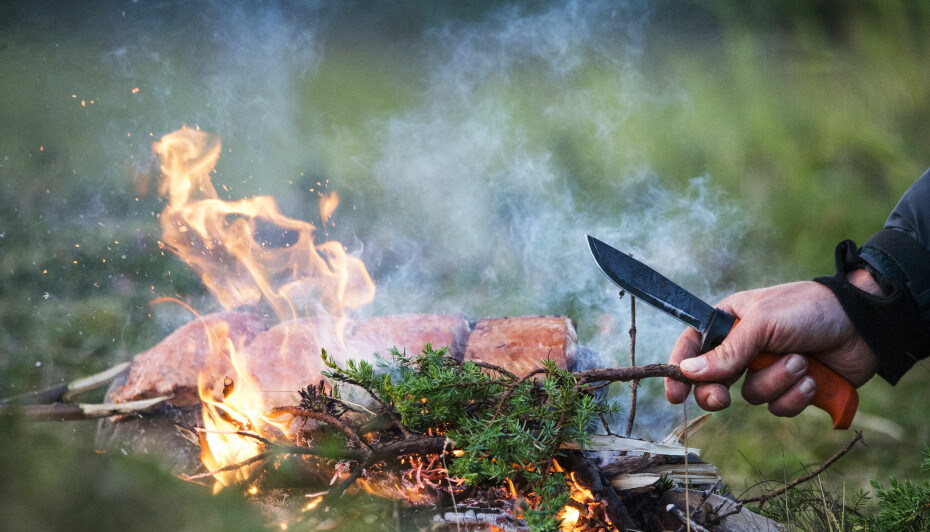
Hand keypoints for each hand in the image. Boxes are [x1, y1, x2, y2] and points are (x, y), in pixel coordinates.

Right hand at [665, 270, 879, 416]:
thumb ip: (727, 350)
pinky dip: (796, 395)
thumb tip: (688, 371)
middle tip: (722, 399)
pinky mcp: (793, 388)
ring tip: (800, 361)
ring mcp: (769, 369)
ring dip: (777, 381)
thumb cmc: (808, 309)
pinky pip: (779, 407)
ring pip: (752, 395)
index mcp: (731, 322)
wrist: (864, 325)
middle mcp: (746, 347)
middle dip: (719, 392)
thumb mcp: (763, 323)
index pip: (693, 346)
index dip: (680, 369)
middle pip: (714, 381)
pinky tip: (813, 377)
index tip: (675, 394)